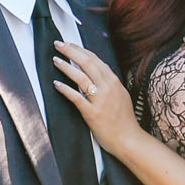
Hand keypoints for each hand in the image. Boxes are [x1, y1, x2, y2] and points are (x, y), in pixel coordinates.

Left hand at [52, 41, 141, 161]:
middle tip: (59, 45)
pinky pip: (76, 97)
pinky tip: (56, 84)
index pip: (96, 59)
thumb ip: (109, 83)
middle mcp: (108, 88)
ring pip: (81, 77)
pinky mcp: (92, 113)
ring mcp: (100, 100)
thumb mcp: (121, 95)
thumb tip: (97, 72)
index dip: (81, 50)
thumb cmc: (123, 120)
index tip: (70, 44)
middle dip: (71, 51)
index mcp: (114, 82)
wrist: (128, 139)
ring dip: (66, 67)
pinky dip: (65, 89)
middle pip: (87, 63)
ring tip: (56, 60)